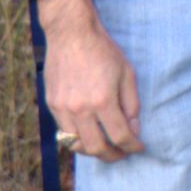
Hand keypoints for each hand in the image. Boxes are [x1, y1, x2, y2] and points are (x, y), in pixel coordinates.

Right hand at [38, 0, 144, 161]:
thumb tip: (133, 129)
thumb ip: (131, 104)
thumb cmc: (104, 51)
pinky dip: (77, 138)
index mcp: (103, 100)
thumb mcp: (127, 73)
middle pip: (97, 148)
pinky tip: (88, 133)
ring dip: (93, 150)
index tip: (139, 147)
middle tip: (122, 153)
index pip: (120, 136)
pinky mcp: (52, 105)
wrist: (72, 34)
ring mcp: (63, 108)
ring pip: (76, 145)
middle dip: (113, 156)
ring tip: (105, 146)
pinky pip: (64, 132)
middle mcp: (81, 109)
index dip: (132, 146)